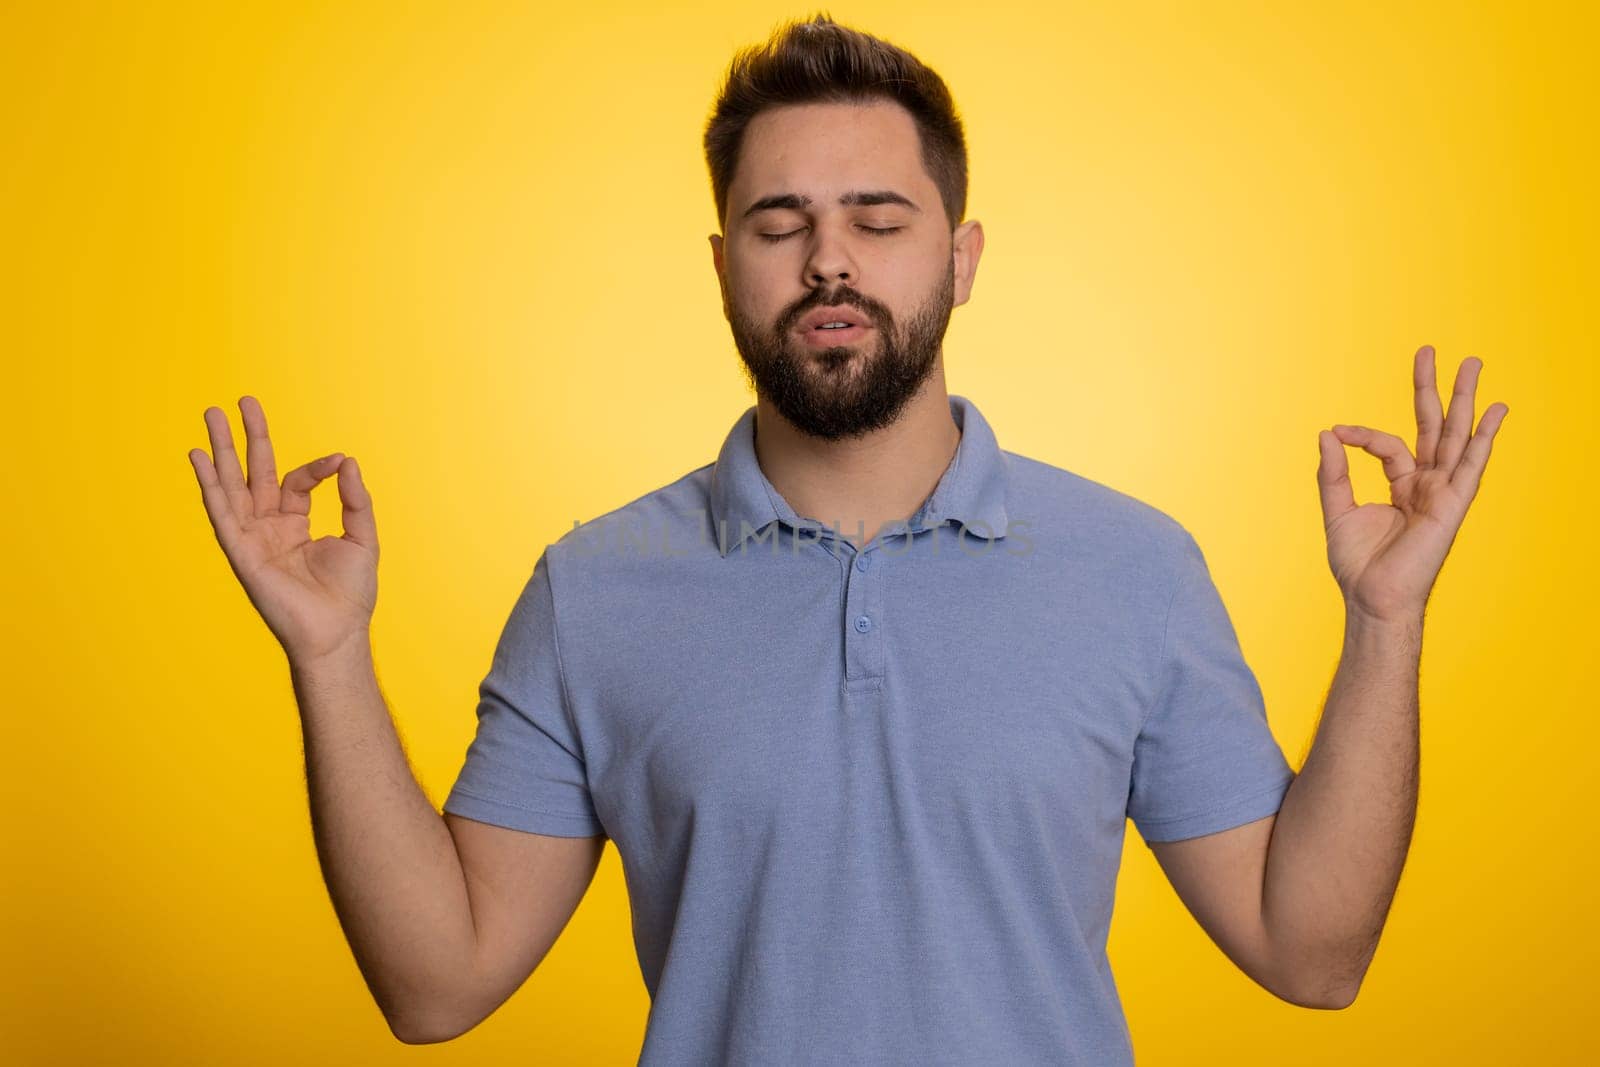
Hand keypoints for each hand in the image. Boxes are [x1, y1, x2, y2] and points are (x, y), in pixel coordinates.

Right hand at [189, 396, 379, 662]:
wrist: (338, 632)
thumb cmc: (351, 594)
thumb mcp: (362, 537)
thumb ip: (353, 499)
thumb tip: (346, 460)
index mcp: (293, 524)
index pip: (295, 482)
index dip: (316, 468)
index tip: (338, 461)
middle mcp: (268, 528)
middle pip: (252, 473)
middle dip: (246, 438)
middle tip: (240, 402)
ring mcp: (252, 539)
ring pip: (231, 486)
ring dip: (220, 451)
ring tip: (211, 414)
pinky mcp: (242, 554)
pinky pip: (222, 515)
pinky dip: (209, 486)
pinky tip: (198, 458)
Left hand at [1315, 345, 1507, 623]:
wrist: (1372, 597)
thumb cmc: (1358, 564)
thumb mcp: (1337, 511)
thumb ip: (1334, 473)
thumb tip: (1327, 433)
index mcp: (1402, 485)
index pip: (1389, 445)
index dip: (1362, 434)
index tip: (1338, 432)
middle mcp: (1426, 484)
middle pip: (1433, 427)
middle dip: (1433, 390)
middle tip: (1432, 351)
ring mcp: (1442, 493)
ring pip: (1455, 436)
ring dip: (1464, 400)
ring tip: (1471, 363)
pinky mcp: (1451, 505)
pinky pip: (1470, 466)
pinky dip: (1482, 439)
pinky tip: (1495, 412)